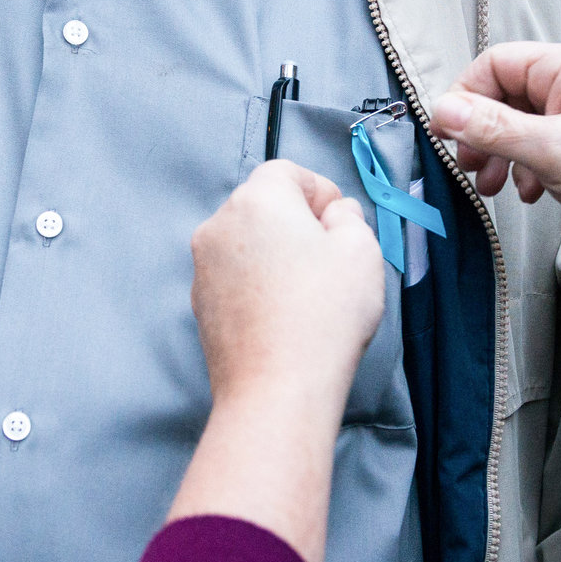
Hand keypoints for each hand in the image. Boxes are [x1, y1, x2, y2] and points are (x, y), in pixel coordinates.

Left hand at [168, 161, 385, 561]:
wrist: (276, 389)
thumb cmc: (324, 314)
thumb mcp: (361, 251)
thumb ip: (350, 219)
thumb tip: (335, 215)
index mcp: (256, 200)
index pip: (287, 172)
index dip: (319, 191)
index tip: (341, 223)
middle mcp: (218, 226)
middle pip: (262, 206)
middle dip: (296, 223)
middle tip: (331, 259)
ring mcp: (202, 268)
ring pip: (246, 244)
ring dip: (275, 255)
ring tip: (309, 293)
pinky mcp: (199, 306)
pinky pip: (234, 279)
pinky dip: (257, 286)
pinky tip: (284, 316)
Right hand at [429, 42, 560, 244]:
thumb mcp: (549, 149)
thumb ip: (492, 128)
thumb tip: (443, 109)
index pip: (496, 64)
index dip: (465, 95)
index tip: (445, 131)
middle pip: (504, 95)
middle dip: (481, 132)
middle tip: (467, 165)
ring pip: (518, 125)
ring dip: (499, 155)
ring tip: (490, 186)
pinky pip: (538, 147)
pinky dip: (524, 168)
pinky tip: (528, 193)